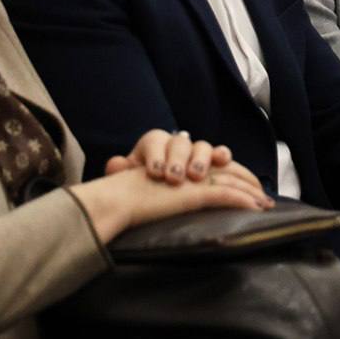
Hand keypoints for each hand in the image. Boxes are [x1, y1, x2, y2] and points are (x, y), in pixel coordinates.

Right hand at [71, 163, 271, 243]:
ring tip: (265, 203)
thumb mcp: (158, 191)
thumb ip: (176, 189)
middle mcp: (190, 166)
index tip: (252, 186)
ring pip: (230, 179)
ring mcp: (194, 178)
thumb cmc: (129, 199)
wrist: (115, 200)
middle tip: (265, 196)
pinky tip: (257, 208)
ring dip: (251, 192)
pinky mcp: (193, 192)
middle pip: (228, 167)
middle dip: (249, 180)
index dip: (237, 172)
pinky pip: (224, 195)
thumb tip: (193, 196)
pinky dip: (243, 201)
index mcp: (183, 163)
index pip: (217, 163)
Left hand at [104, 128, 237, 184]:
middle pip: (180, 143)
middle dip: (178, 159)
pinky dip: (223, 156)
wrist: (151, 198)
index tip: (155, 173)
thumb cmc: (137, 189)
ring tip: (196, 176)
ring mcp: (196, 154)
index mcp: (153, 145)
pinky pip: (222, 155)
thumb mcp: (125, 180)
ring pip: (202, 147)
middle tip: (175, 177)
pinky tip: (223, 161)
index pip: (156, 140)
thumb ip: (119, 171)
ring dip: (201, 160)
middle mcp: (176, 146)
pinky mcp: (214, 165)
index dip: (156, 154)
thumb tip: (115, 162)